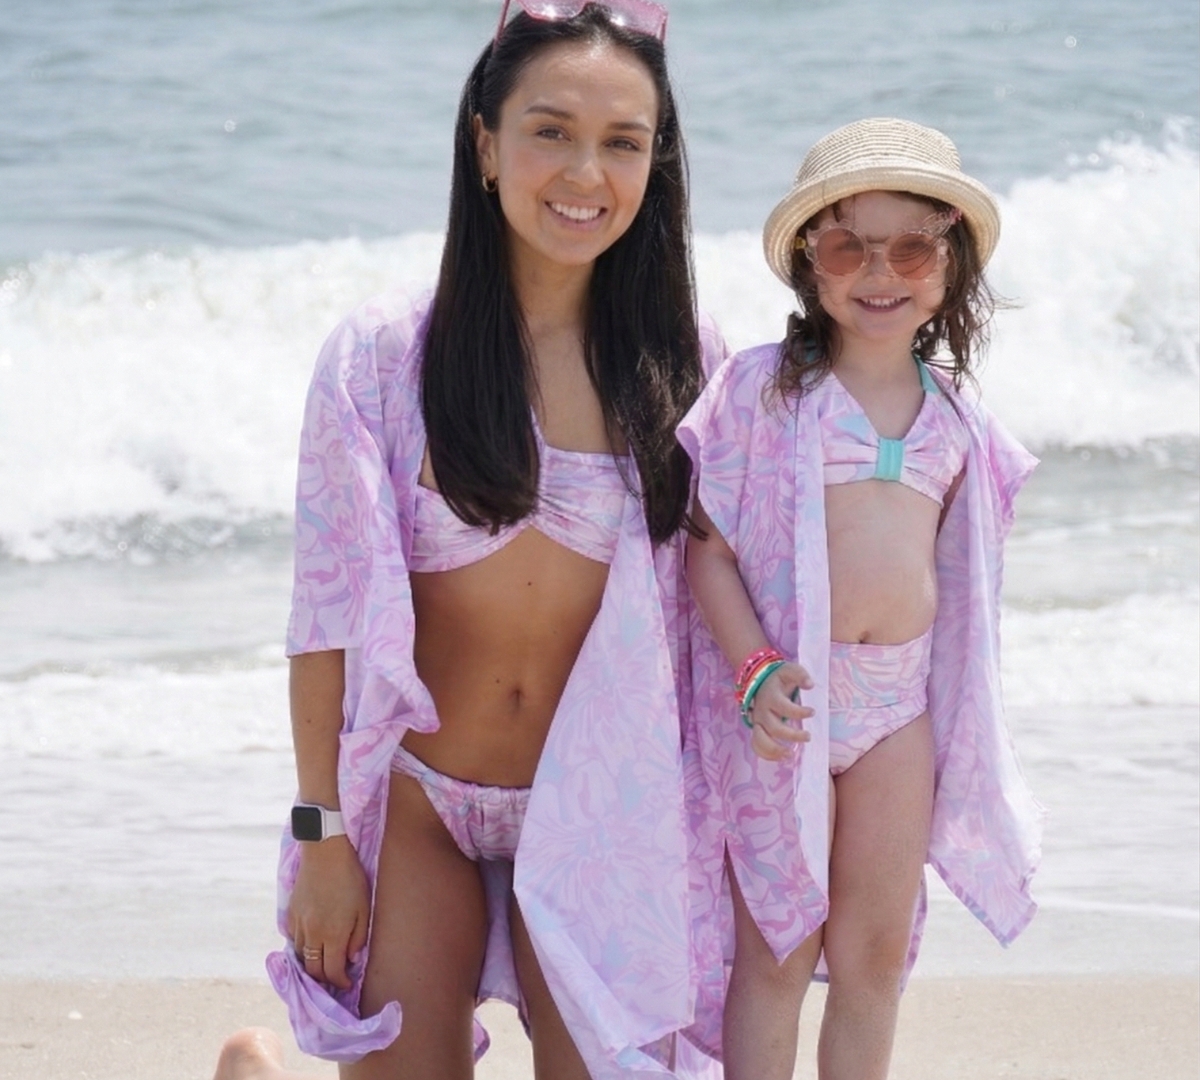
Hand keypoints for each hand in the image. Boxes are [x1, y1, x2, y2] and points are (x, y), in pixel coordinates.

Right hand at [286, 835, 370, 989]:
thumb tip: (351, 959)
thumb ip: (358, 938)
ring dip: (311, 964)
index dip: (340, 982)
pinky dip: (301, 947)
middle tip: (334, 979)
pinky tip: (311, 944)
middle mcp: (312, 935)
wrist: (325, 853)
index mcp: (332, 935)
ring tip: (323, 964)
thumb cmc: (351, 879)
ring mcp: (298, 924)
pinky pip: (293, 939)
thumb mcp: (364, 908)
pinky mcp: (290, 914)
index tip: (347, 984)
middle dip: (324, 979)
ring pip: (300, 956)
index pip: (332, 972)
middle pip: (313, 969)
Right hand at [747, 662, 813, 761]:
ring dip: (774, 750)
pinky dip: (766, 754)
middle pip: (773, 728)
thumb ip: (800, 675)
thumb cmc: (779, 678)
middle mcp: (762, 710)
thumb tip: (810, 685)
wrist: (760, 680)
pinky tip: (782, 758)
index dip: (799, 712)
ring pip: (760, 739)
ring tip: (790, 755)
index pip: (783, 706)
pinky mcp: (757, 729)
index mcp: (770, 696)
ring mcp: (757, 721)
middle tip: (808, 736)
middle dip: (791, 735)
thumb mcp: (790, 670)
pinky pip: (757, 745)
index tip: (812, 712)